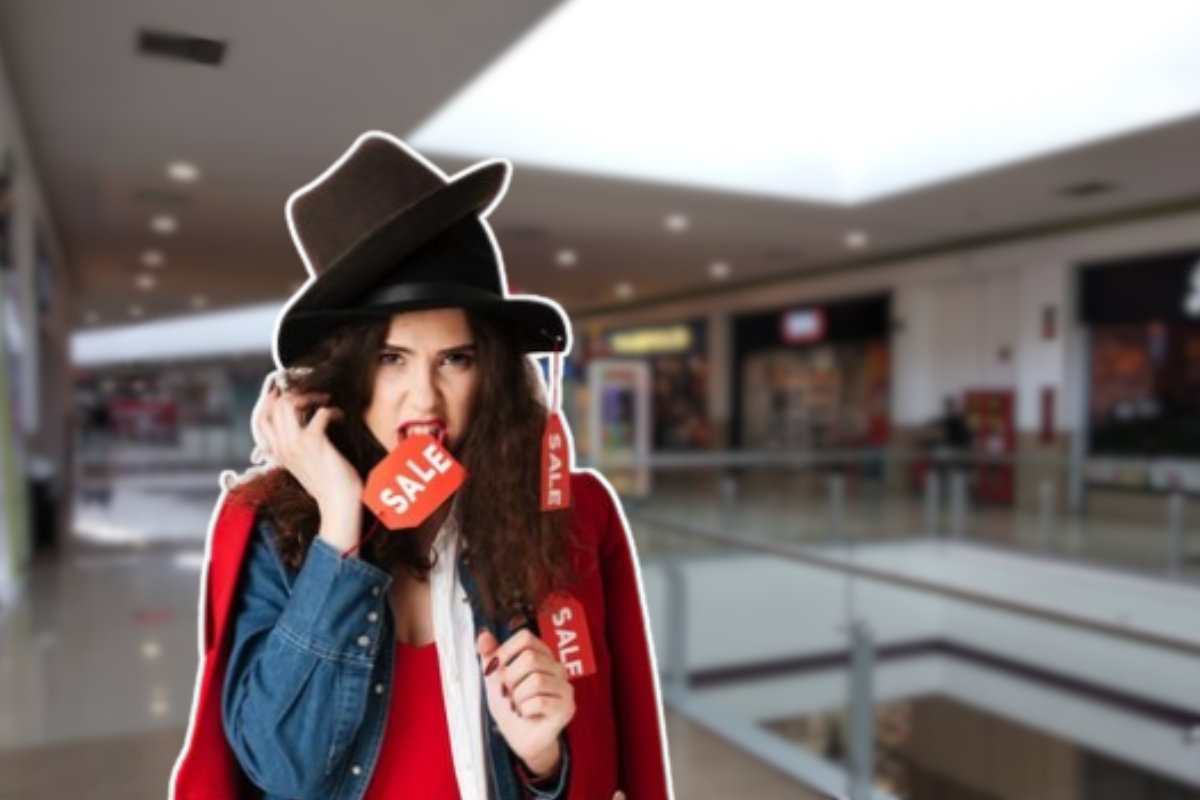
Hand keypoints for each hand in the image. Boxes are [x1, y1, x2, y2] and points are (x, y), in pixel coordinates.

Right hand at [254, 375, 361, 550]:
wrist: (338, 504)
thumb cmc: (326, 483)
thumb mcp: (303, 463)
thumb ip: (295, 445)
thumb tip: (303, 423)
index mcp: (277, 451)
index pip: (262, 417)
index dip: (275, 399)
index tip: (292, 391)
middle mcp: (281, 446)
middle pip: (275, 405)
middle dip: (296, 392)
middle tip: (315, 394)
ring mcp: (295, 444)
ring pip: (290, 403)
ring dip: (311, 396)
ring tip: (325, 401)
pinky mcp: (314, 443)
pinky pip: (320, 413)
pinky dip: (333, 410)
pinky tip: (339, 416)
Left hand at [477, 629, 574, 777]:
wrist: (520, 738)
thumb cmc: (510, 706)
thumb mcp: (495, 680)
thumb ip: (490, 657)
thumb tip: (483, 635)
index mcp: (541, 655)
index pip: (525, 637)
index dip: (506, 651)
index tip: (498, 670)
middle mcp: (557, 667)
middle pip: (530, 659)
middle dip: (509, 680)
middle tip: (508, 695)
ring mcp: (564, 687)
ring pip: (535, 681)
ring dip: (517, 698)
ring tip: (517, 706)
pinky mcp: (566, 707)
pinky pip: (540, 701)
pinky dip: (525, 710)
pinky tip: (527, 714)